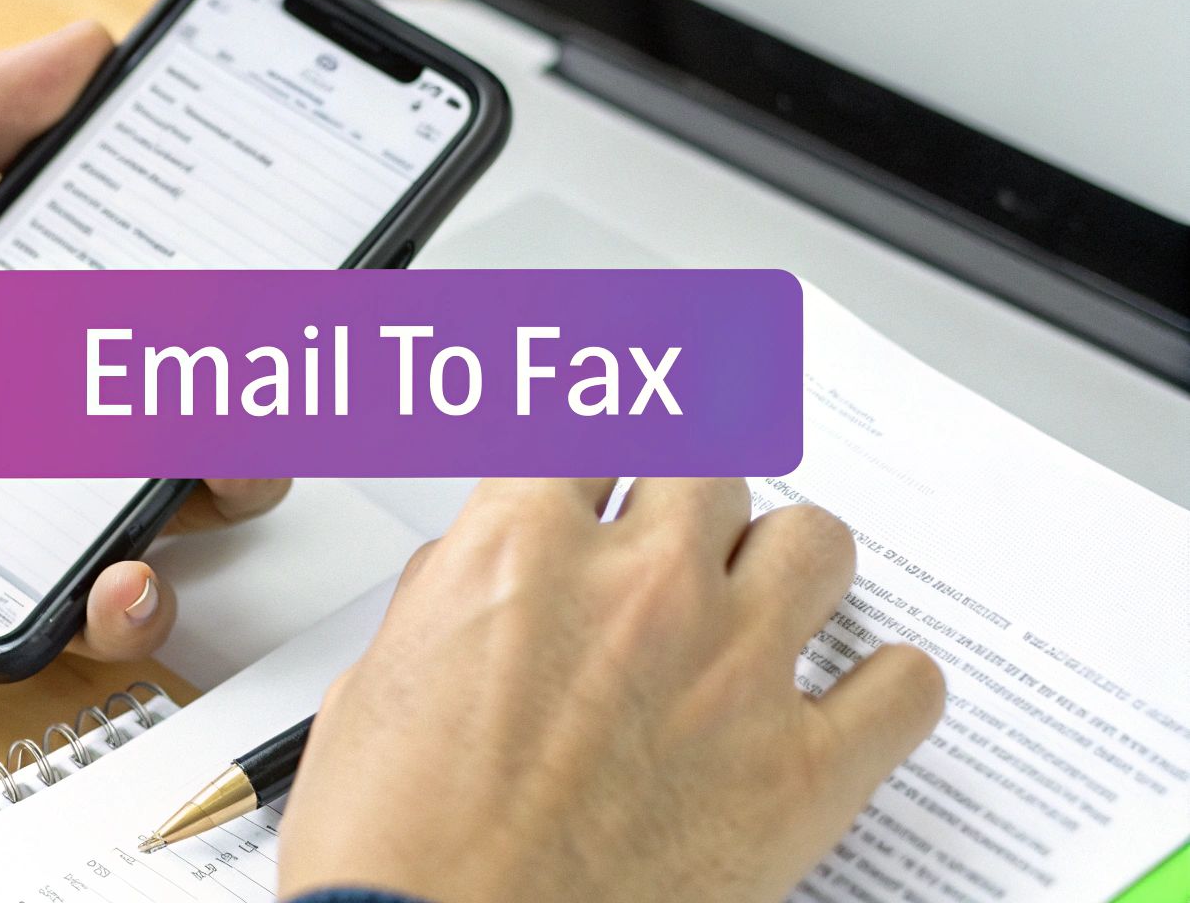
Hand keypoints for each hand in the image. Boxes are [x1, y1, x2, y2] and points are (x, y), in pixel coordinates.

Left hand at [0, 21, 287, 665]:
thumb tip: (79, 51)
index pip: (138, 260)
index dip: (218, 254)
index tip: (277, 243)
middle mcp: (10, 383)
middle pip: (174, 382)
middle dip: (246, 377)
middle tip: (258, 365)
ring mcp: (0, 486)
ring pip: (157, 495)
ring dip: (215, 485)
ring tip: (207, 469)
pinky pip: (75, 603)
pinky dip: (120, 602)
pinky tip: (112, 574)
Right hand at [278, 478, 943, 901]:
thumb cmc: (392, 848)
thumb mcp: (377, 683)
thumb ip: (451, 596)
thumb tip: (487, 575)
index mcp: (523, 551)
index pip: (592, 435)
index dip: (597, 462)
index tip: (608, 478)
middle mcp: (639, 590)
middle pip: (710, 469)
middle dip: (686, 507)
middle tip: (671, 552)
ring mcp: (730, 674)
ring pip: (817, 543)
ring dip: (786, 569)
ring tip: (762, 611)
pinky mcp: (799, 776)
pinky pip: (905, 687)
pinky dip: (886, 689)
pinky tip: (850, 703)